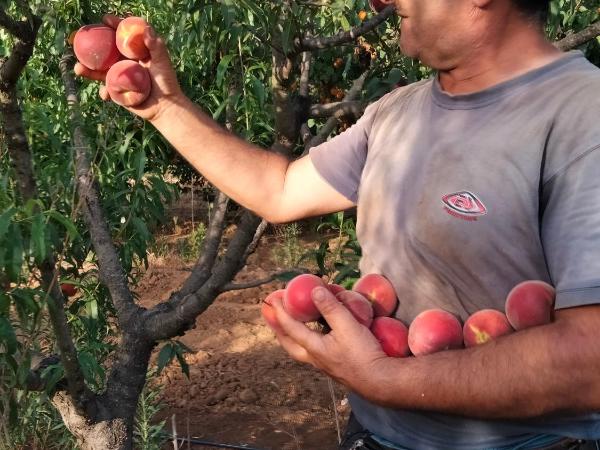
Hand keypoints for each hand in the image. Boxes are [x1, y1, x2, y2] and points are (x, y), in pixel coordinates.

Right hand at [74, 14, 184, 121]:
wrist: (166, 107)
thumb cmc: (167, 83)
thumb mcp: (162, 62)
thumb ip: (156, 46)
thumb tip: (147, 29)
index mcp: (135, 53)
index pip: (122, 36)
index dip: (113, 26)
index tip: (105, 20)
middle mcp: (125, 63)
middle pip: (105, 52)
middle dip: (91, 47)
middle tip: (79, 42)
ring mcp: (120, 77)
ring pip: (100, 71)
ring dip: (88, 70)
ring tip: (78, 69)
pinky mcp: (118, 92)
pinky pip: (106, 90)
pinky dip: (104, 92)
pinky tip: (105, 94)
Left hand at [271, 286, 388, 393]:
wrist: (380, 382)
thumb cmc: (363, 354)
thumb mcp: (348, 326)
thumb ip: (331, 308)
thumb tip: (315, 290)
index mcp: (313, 348)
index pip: (290, 327)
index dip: (280, 311)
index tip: (272, 298)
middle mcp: (314, 358)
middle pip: (289, 343)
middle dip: (279, 329)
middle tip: (274, 316)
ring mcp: (324, 365)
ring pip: (300, 349)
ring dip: (292, 336)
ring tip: (292, 324)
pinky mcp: (334, 367)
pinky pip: (314, 351)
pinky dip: (308, 339)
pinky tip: (318, 334)